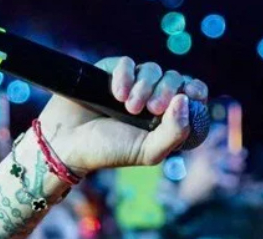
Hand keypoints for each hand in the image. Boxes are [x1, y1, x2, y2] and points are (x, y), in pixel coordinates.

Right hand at [37, 57, 208, 172]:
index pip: (192, 94)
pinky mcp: (112, 72)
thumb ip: (174, 132)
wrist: (68, 143)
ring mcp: (134, 84)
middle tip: (152, 109)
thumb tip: (186, 100)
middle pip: (175, 78)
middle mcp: (153, 99)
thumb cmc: (110, 151)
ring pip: (153, 69)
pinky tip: (117, 94)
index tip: (190, 94)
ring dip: (144, 86)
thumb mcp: (149, 151)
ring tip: (128, 107)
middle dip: (167, 90)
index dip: (195, 90)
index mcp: (168, 118)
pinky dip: (125, 76)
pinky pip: (128, 63)